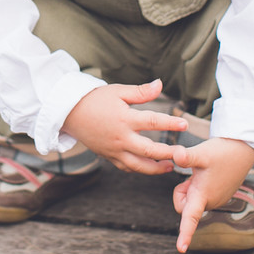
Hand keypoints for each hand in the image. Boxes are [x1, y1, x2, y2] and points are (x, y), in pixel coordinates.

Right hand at [62, 79, 187, 173]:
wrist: (68, 112)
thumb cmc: (94, 99)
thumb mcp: (117, 91)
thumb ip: (140, 92)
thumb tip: (160, 84)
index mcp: (124, 119)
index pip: (153, 122)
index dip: (171, 124)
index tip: (185, 125)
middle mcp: (120, 138)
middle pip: (149, 151)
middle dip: (168, 154)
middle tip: (184, 155)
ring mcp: (113, 150)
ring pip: (138, 165)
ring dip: (156, 168)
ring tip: (170, 166)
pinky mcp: (108, 156)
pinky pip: (126, 167)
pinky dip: (139, 169)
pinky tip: (148, 167)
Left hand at [171, 137, 253, 252]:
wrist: (242, 148)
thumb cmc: (221, 152)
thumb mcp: (201, 153)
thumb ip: (187, 156)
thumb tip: (176, 154)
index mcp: (204, 195)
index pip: (191, 219)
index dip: (185, 234)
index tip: (181, 249)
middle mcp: (210, 201)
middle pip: (182, 206)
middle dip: (181, 193)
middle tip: (192, 175)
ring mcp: (216, 199)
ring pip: (191, 200)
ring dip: (190, 188)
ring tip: (202, 172)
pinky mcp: (219, 195)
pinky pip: (200, 195)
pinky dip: (198, 186)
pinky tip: (208, 172)